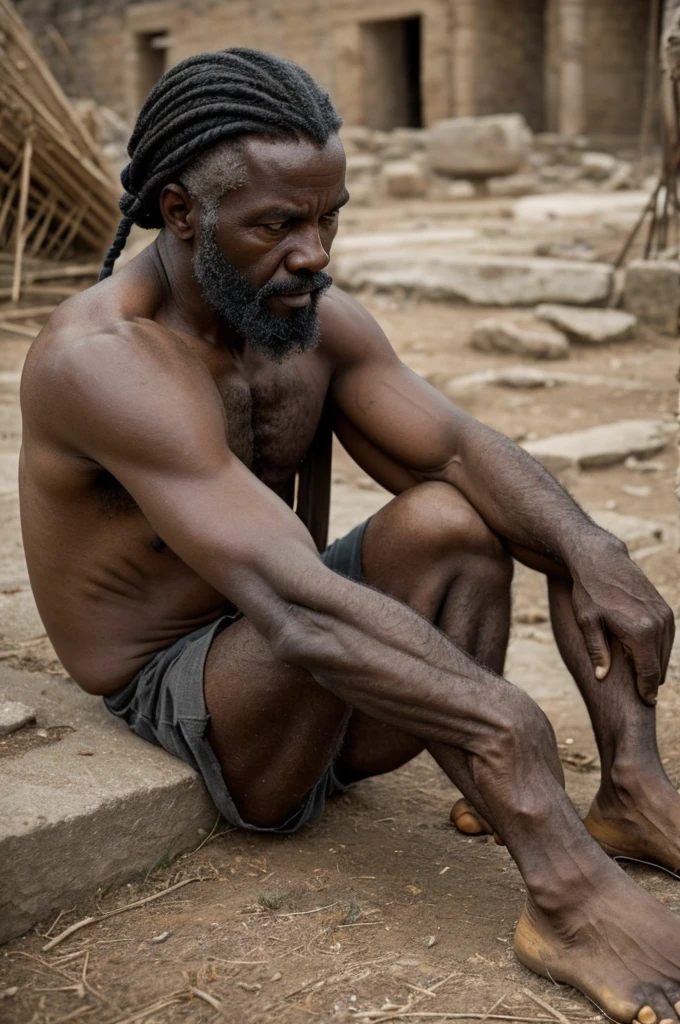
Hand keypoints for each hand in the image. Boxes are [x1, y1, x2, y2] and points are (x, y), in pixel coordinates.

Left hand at [571, 538, 674, 704]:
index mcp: (641, 632)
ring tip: (640, 678)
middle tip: (641, 695)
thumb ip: (596, 652)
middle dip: (650, 681)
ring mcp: (665, 615)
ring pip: (665, 652)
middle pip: (660, 665)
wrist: (602, 560)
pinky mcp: (665, 609)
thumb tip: (600, 678)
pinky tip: (642, 656)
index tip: (644, 703)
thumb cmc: (588, 592)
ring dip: (654, 665)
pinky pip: (666, 638)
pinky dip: (656, 649)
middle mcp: (659, 624)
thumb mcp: (587, 623)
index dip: (647, 692)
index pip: (649, 674)